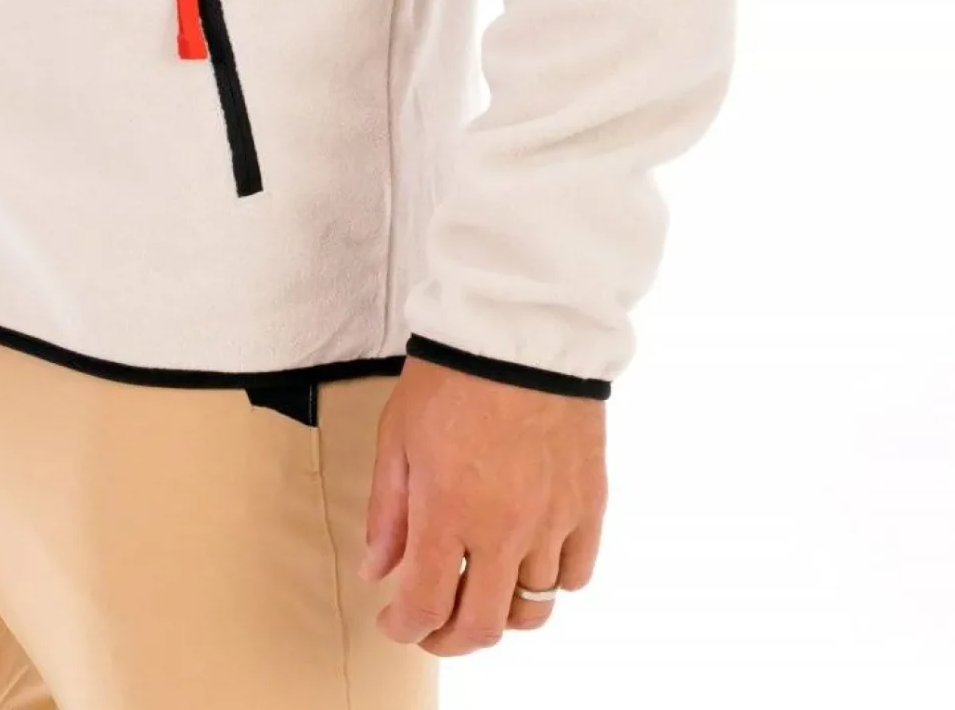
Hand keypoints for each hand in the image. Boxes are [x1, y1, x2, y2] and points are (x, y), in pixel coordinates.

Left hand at [356, 354, 606, 653]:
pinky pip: (576, 574)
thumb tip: (378, 571)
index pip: (427, 606)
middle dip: (451, 639)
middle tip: (435, 626)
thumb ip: (387, 511)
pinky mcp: (589, 503)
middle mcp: (504, 528)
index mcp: (448, 511)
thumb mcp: (398, 435)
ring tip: (483, 590)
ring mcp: (552, 520)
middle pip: (483, 625)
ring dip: (502, 612)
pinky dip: (553, 582)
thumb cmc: (451, 375)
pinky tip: (531, 560)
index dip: (405, 628)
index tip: (394, 621)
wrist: (521, 328)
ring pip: (534, 607)